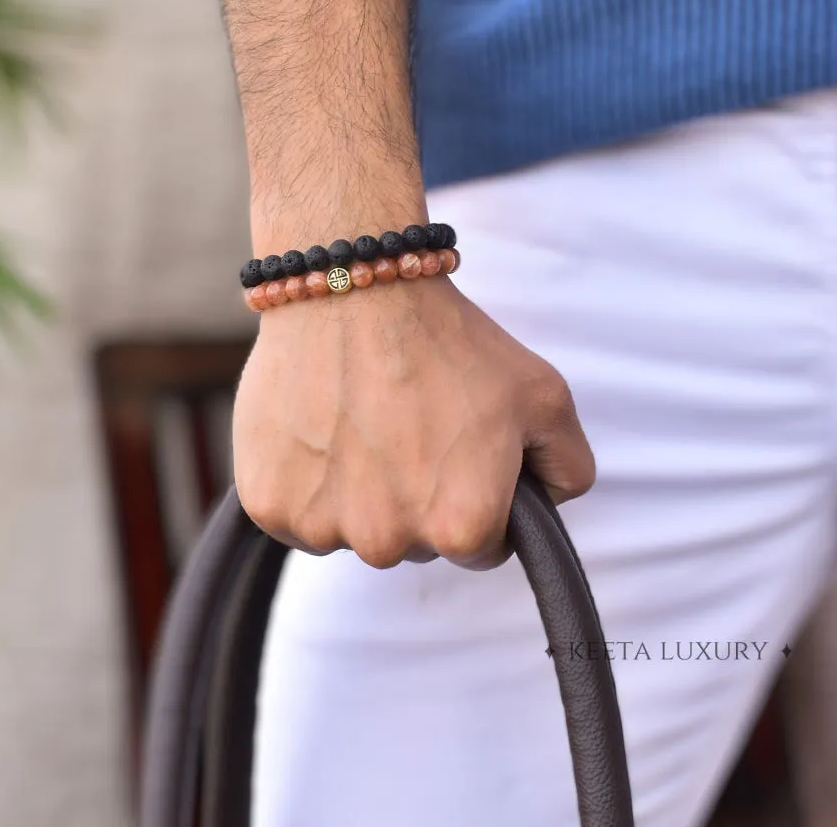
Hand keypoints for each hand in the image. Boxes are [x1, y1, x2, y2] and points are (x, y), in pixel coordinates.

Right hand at [233, 272, 594, 569]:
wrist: (353, 288)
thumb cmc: (447, 339)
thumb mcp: (545, 395)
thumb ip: (569, 467)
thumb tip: (550, 507)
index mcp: (462, 527)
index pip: (479, 548)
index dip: (475, 496)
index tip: (455, 452)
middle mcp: (390, 542)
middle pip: (412, 545)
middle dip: (415, 498)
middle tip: (405, 426)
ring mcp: (323, 525)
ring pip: (350, 533)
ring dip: (356, 494)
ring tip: (358, 421)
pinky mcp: (267, 505)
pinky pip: (296, 518)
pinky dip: (305, 485)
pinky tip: (319, 429)